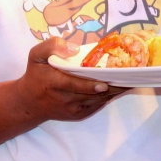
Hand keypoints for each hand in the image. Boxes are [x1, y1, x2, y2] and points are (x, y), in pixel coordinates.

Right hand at [14, 38, 128, 122]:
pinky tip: (121, 86)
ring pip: (97, 100)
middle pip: (91, 94)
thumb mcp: (36, 55)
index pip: (74, 85)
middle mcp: (64, 98)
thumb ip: (52, 46)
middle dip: (111, 86)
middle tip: (129, 77)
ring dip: (114, 91)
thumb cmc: (36, 74)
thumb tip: (74, 49)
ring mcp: (72, 109)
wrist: (29, 102)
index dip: (90, 85)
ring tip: (131, 80)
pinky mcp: (78, 115)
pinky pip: (97, 105)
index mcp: (53, 82)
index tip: (105, 83)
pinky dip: (109, 96)